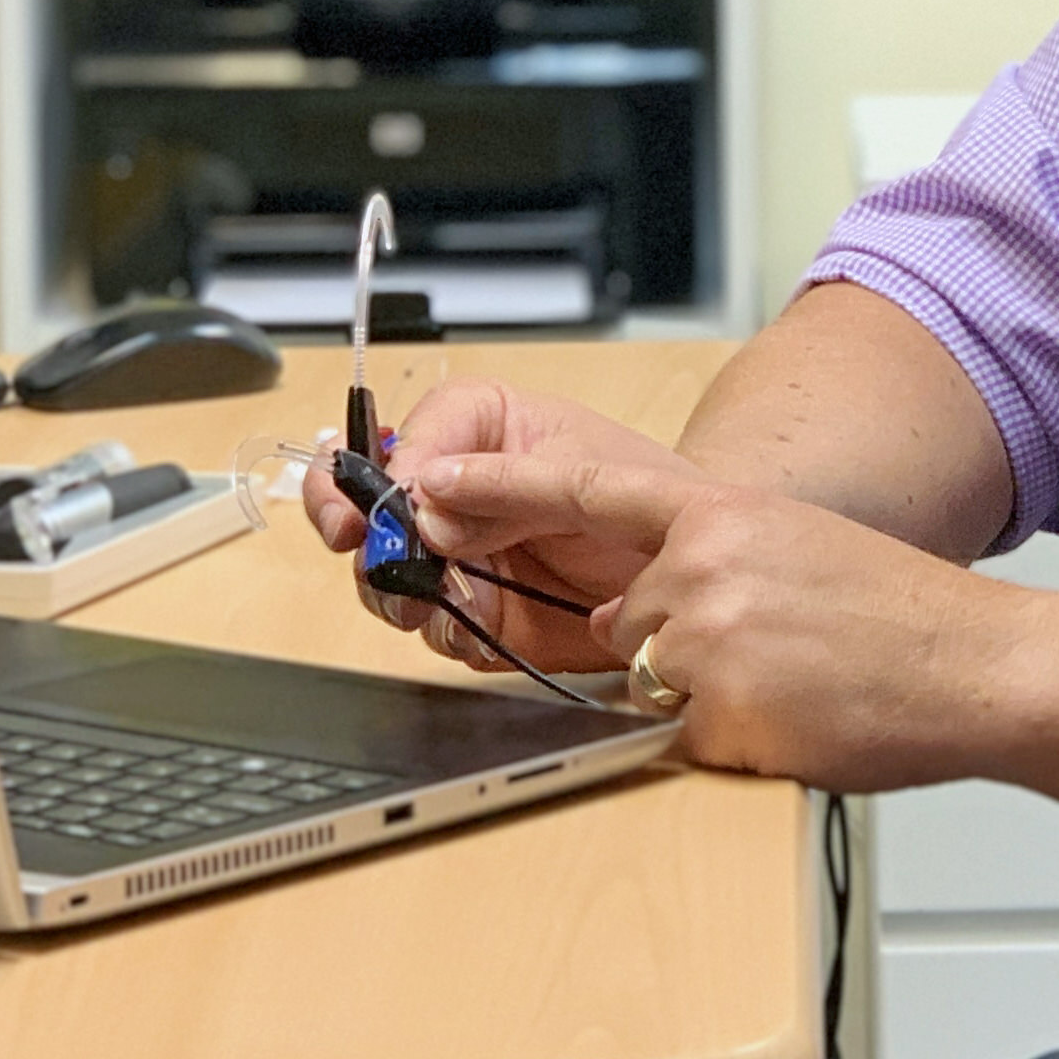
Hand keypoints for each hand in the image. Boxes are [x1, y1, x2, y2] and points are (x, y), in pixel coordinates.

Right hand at [300, 378, 682, 676]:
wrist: (694, 566)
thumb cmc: (652, 492)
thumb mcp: (584, 469)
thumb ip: (503, 484)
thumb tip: (422, 501)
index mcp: (480, 429)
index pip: (405, 435)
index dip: (380, 470)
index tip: (385, 505)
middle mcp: (456, 490)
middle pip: (366, 505)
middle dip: (364, 535)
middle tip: (381, 560)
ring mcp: (458, 555)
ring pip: (385, 573)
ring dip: (400, 590)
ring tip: (443, 596)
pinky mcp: (474, 613)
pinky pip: (432, 626)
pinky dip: (445, 629)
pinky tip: (476, 624)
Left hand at [409, 450, 1034, 789]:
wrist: (976, 663)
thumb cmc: (901, 615)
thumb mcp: (799, 546)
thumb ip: (714, 557)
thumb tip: (649, 600)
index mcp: (726, 510)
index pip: (590, 489)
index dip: (501, 485)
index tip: (431, 482)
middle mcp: (706, 563)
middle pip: (625, 617)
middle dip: (671, 646)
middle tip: (767, 651)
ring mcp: (709, 637)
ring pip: (653, 678)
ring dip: (706, 694)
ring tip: (794, 682)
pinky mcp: (720, 710)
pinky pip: (688, 737)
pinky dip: (735, 738)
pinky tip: (798, 717)